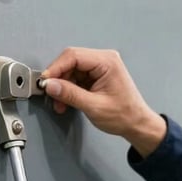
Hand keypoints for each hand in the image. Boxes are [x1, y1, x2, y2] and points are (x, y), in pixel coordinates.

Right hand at [40, 48, 166, 156]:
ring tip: (60, 103)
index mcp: (107, 62)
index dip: (55, 68)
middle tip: (51, 94)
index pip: (73, 56)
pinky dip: (69, 89)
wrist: (137, 124)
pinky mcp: (97, 76)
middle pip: (70, 61)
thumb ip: (70, 94)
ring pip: (71, 70)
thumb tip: (50, 85)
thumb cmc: (125, 115)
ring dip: (62, 87)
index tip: (45, 81)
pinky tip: (67, 101)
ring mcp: (100, 67)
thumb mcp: (94, 107)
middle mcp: (104, 60)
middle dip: (58, 79)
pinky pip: (76, 77)